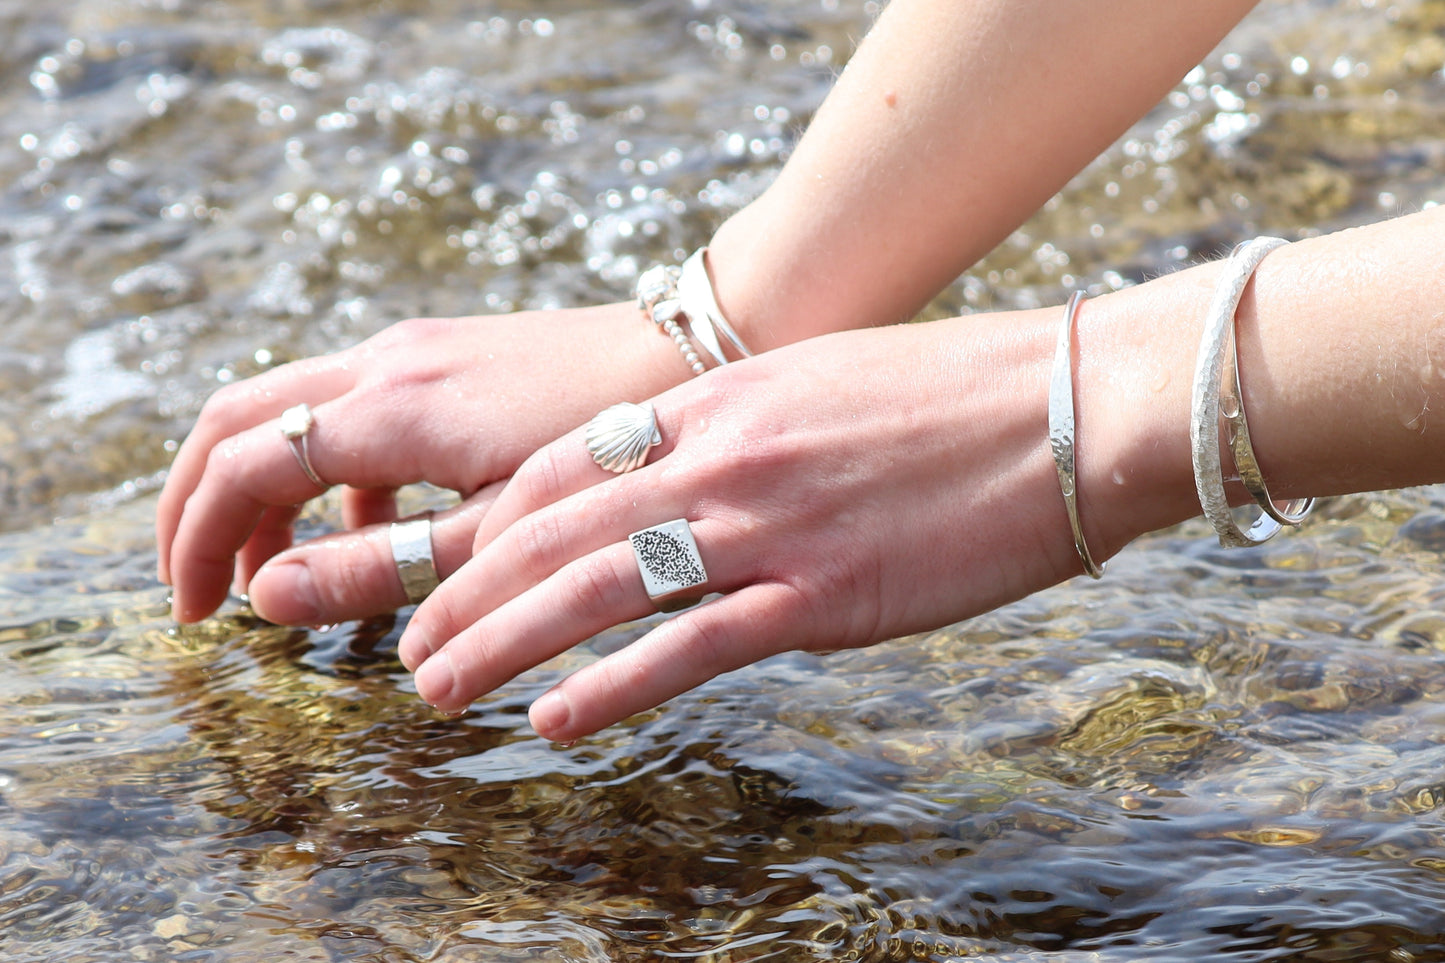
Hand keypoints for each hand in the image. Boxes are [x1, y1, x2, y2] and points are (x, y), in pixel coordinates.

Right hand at [157, 302, 688, 623]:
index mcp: (388, 408)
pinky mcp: (451, 352)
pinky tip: (376, 526)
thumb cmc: (612, 450)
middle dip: (200, 502)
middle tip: (197, 587)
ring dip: (265, 485)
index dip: (202, 543)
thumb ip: (383, 566)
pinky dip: (331, 467)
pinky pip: (353, 404)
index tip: (198, 615)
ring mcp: (418, 347)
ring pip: (293, 407)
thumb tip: (266, 599)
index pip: (242, 466)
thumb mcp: (498, 531)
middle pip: (239, 418)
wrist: (699, 346)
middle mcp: (386, 361)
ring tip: (279, 571)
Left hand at [395, 310, 1099, 741]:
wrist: (1073, 405)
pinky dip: (610, 689)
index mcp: (718, 399)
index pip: (562, 463)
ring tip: (438, 689)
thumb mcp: (819, 384)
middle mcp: (722, 455)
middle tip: (410, 646)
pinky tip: (553, 724)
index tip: (453, 566)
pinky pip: (689, 648)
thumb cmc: (958, 396)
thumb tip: (685, 474)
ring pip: (594, 588)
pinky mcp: (823, 595)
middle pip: (551, 529)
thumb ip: (738, 428)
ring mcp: (768, 525)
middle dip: (463, 591)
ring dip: (500, 642)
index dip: (491, 522)